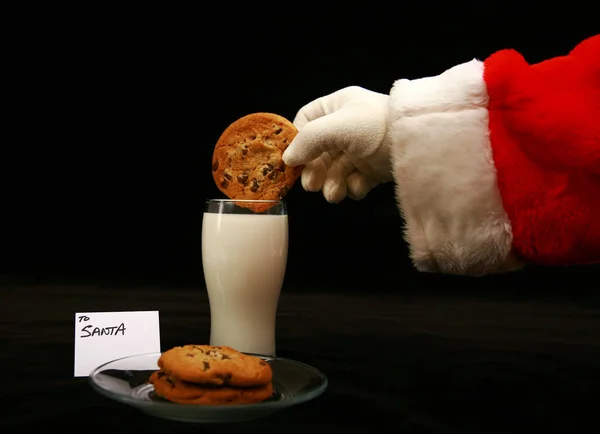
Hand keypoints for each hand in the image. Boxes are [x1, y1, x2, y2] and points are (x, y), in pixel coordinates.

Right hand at [282, 86, 392, 202]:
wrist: (422, 145)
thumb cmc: (379, 126)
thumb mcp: (339, 126)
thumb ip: (309, 140)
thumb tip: (288, 158)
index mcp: (339, 106)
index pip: (306, 121)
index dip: (297, 141)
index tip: (292, 161)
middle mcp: (347, 127)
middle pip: (317, 152)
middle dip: (314, 171)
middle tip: (312, 185)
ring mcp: (361, 149)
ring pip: (333, 171)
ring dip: (331, 184)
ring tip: (335, 193)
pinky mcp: (374, 169)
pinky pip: (353, 181)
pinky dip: (352, 188)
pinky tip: (358, 187)